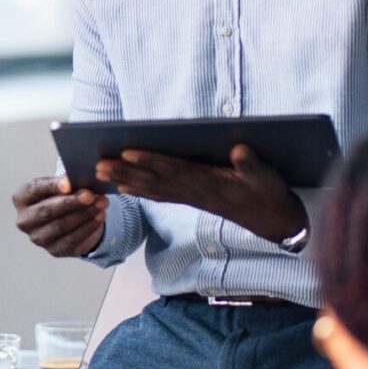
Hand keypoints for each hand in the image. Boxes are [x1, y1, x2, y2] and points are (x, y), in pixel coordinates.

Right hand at [13, 174, 110, 259]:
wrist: (68, 218)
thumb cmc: (60, 196)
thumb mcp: (59, 185)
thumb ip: (66, 183)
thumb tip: (76, 182)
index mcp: (21, 199)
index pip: (35, 190)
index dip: (52, 186)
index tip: (69, 183)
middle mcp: (25, 220)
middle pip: (47, 211)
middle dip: (70, 202)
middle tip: (89, 195)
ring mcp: (38, 238)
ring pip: (60, 226)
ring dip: (83, 214)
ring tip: (100, 204)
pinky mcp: (54, 250)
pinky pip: (72, 240)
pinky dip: (88, 227)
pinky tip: (99, 217)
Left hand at [94, 144, 304, 244]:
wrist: (271, 219)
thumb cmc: (266, 192)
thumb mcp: (265, 175)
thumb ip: (250, 163)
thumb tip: (239, 149)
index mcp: (208, 182)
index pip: (173, 169)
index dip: (150, 161)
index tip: (128, 153)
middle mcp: (193, 191)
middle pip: (153, 180)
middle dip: (125, 172)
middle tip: (97, 166)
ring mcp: (190, 197)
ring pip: (151, 188)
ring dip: (124, 180)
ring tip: (99, 173)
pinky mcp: (191, 200)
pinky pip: (159, 195)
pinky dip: (139, 191)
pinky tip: (122, 188)